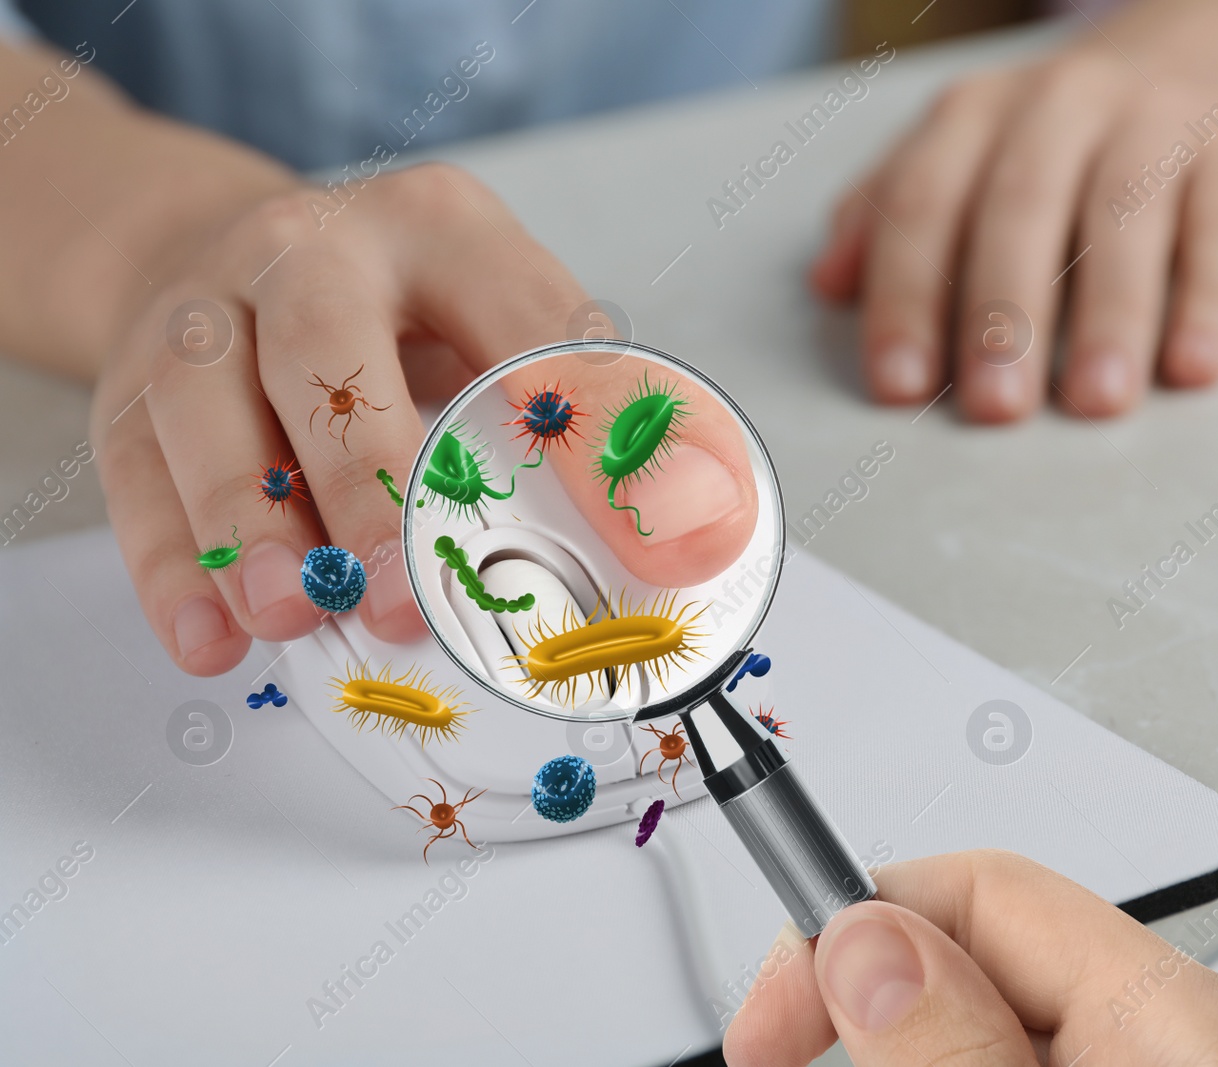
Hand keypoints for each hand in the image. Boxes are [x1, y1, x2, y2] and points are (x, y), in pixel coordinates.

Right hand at [89, 163, 755, 675]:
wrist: (224, 252)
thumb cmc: (398, 310)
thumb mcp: (505, 321)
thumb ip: (590, 412)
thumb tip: (695, 524)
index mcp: (441, 227)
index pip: (523, 318)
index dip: (579, 429)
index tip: (634, 536)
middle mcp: (310, 250)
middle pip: (325, 347)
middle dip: (368, 480)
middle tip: (406, 596)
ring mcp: (205, 311)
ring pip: (206, 407)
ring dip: (252, 524)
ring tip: (299, 615)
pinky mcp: (133, 388)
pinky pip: (139, 478)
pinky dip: (174, 567)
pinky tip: (215, 637)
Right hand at [725, 850, 1217, 1066]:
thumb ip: (954, 1052)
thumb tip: (865, 942)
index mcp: (1192, 1023)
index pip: (984, 889)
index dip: (849, 931)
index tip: (763, 1024)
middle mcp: (1195, 1039)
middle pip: (980, 957)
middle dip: (866, 1005)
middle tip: (783, 1062)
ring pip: (991, 1021)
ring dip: (899, 1054)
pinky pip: (1028, 1057)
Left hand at [812, 0, 1217, 421]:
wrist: (1213, 37)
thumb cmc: (1066, 128)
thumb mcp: (971, 145)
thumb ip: (893, 208)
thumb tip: (825, 285)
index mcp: (974, 114)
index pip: (923, 203)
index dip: (907, 296)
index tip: (900, 387)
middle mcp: (1057, 106)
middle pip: (1018, 209)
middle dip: (1002, 315)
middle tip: (995, 409)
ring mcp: (1152, 121)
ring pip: (1124, 214)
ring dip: (1109, 314)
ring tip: (1097, 402)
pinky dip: (1213, 298)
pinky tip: (1195, 367)